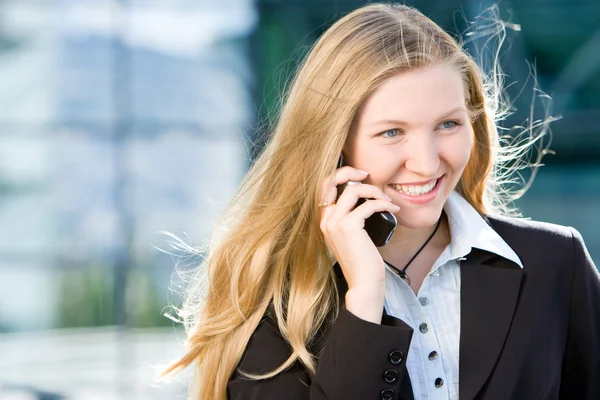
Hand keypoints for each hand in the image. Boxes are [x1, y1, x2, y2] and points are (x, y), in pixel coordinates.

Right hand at [319, 166, 399, 322]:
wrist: (363, 283)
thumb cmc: (362, 261)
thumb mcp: (351, 236)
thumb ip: (351, 218)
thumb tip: (366, 196)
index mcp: (324, 221)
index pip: (324, 187)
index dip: (340, 175)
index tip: (360, 176)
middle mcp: (325, 220)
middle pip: (333, 181)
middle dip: (351, 172)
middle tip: (368, 175)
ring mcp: (335, 223)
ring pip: (353, 190)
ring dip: (374, 190)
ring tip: (386, 199)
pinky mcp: (348, 226)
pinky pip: (368, 205)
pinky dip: (383, 203)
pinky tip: (392, 208)